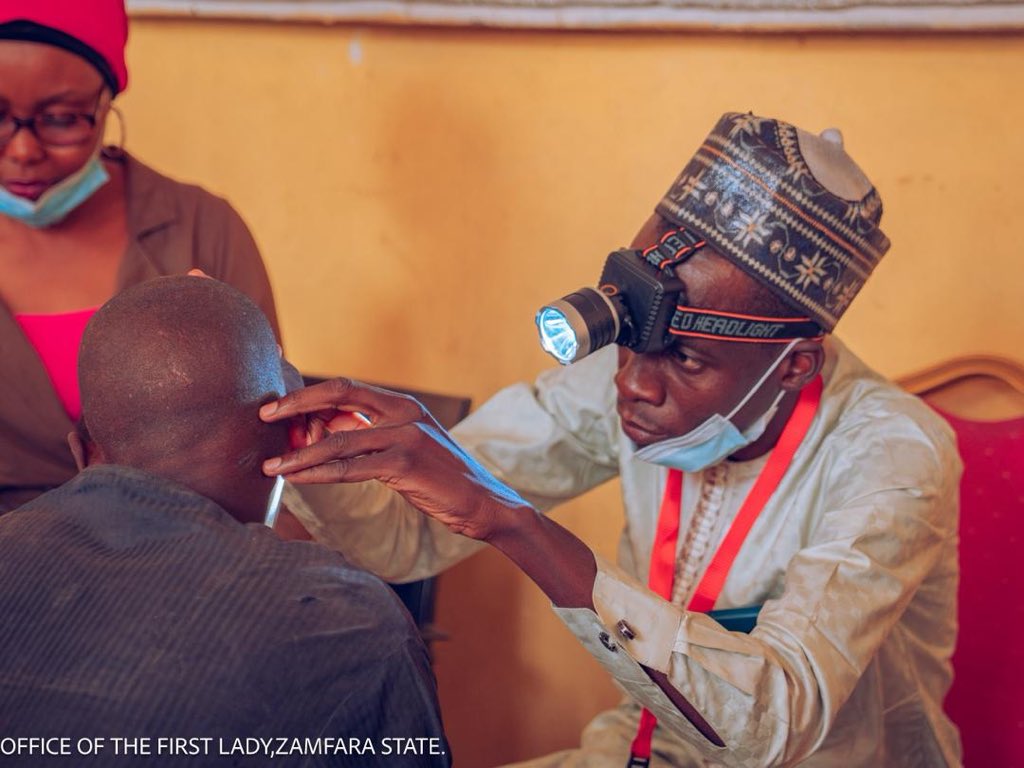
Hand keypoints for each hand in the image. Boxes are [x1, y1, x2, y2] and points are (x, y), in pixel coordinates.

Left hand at [260, 378, 532, 541]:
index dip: (309, 392)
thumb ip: (371, 437)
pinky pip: (350, 467)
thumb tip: (323, 433)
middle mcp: (403, 412)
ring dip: (299, 453)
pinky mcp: (406, 463)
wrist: (485, 503)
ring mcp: (406, 435)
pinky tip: (295, 478)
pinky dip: (318, 473)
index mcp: (402, 404)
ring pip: (338, 438)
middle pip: (339, 395)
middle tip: (263, 416)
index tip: (278, 402)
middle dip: (296, 404)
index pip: (346, 387)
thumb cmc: (441, 479)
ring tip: (270, 465)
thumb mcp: (406, 448)